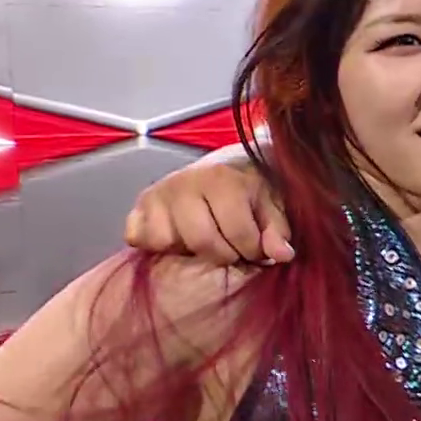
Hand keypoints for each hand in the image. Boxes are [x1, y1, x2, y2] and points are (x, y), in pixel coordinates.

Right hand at [123, 157, 292, 264]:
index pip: (238, 234)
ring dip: (188, 248)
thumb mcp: (272, 204)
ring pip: (166, 242)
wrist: (226, 166)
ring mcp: (158, 192)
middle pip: (202, 242)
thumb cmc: (251, 188)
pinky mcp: (138, 205)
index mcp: (222, 178)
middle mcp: (185, 181)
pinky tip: (179, 235)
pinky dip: (156, 243)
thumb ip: (277, 230)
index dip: (252, 250)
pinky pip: (139, 238)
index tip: (257, 248)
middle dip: (223, 253)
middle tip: (232, 246)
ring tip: (205, 235)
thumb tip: (282, 254)